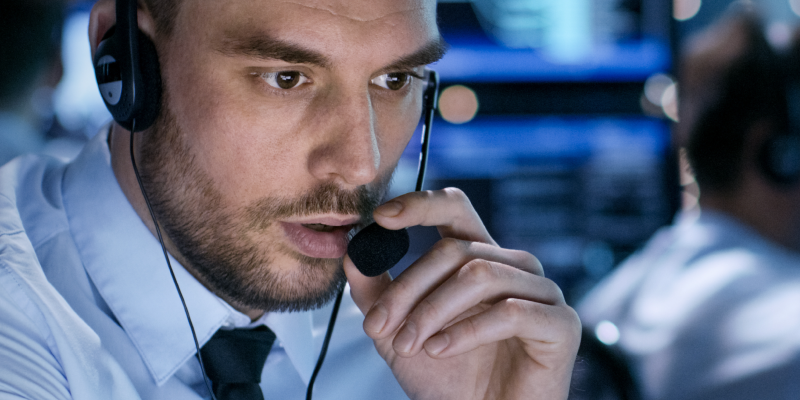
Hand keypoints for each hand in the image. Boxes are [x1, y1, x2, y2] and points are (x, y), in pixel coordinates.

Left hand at [344, 188, 580, 399]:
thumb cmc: (449, 380)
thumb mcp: (398, 333)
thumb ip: (378, 294)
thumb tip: (353, 253)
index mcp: (480, 258)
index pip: (455, 209)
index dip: (421, 204)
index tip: (383, 216)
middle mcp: (513, 266)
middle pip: (455, 248)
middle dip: (408, 286)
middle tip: (378, 324)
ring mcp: (542, 292)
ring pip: (479, 274)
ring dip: (432, 311)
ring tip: (409, 345)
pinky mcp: (561, 324)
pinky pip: (510, 311)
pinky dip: (467, 330)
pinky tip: (440, 349)